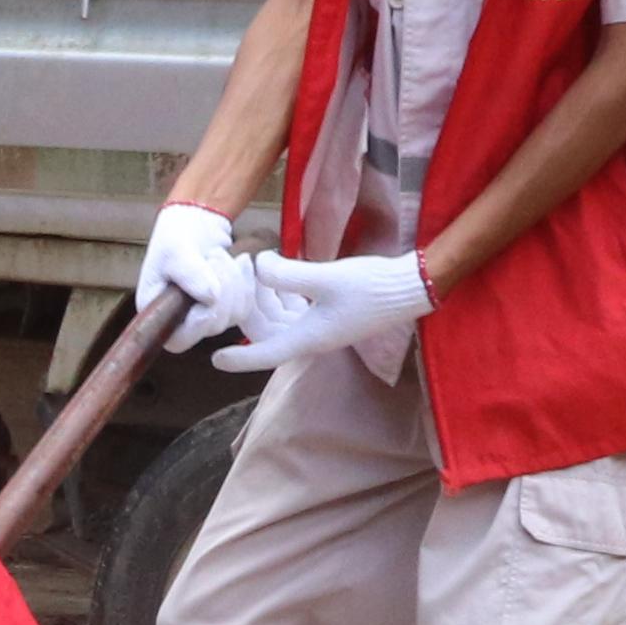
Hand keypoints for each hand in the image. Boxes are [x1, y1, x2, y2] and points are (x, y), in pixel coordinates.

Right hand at [137, 198, 255, 342]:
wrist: (195, 223)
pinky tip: (240, 261)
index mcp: (159, 316)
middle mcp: (182, 323)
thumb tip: (211, 297)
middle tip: (213, 256)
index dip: (197, 326)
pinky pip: (247, 304)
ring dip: (234, 280)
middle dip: (221, 288)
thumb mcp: (175, 249)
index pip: (178, 341)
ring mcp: (207, 317)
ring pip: (235, 315)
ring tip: (219, 255)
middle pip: (213, 326)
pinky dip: (247, 280)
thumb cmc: (175, 236)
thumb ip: (190, 272)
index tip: (210, 297)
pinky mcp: (228, 308)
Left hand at [209, 248, 433, 372]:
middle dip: (249, 305)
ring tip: (256, 264)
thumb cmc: (371, 287)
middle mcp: (310, 337)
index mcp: (307, 338)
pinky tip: (278, 272)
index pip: (265, 355)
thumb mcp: (325, 278)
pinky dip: (281, 295)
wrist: (409, 287)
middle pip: (266, 331)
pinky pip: (293, 311)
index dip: (239, 359)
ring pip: (278, 320)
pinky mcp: (327, 314)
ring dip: (264, 297)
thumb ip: (287, 274)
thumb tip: (259, 266)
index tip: (216, 359)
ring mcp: (319, 327)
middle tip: (240, 270)